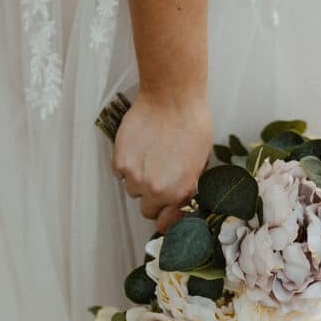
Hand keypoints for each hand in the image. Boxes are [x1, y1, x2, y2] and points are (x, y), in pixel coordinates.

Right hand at [111, 90, 212, 231]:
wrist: (172, 98)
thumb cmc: (193, 124)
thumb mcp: (201, 161)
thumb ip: (188, 185)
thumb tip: (180, 197)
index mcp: (179, 193)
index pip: (165, 223)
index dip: (164, 217)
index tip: (163, 212)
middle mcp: (156, 190)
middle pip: (146, 210)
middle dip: (152, 198)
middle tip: (157, 178)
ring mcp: (135, 176)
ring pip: (132, 190)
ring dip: (138, 179)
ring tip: (149, 157)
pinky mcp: (120, 160)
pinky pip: (120, 172)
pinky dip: (126, 164)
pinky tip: (137, 148)